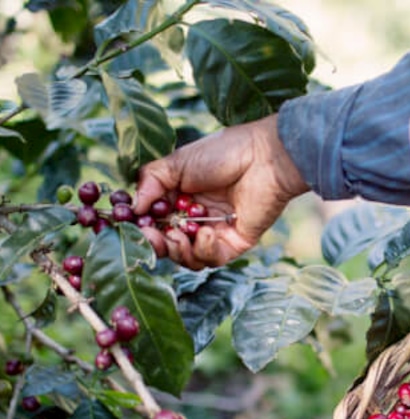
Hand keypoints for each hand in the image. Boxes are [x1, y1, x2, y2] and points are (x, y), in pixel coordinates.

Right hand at [134, 114, 308, 269]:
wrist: (262, 157)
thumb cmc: (223, 153)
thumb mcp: (176, 163)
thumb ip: (150, 183)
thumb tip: (133, 209)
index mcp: (180, 200)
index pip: (155, 223)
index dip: (142, 229)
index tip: (132, 227)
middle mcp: (196, 219)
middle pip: (169, 245)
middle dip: (158, 244)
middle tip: (153, 237)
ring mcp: (215, 234)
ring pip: (188, 258)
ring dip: (179, 250)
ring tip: (179, 235)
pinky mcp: (234, 244)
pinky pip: (212, 260)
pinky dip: (204, 249)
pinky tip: (207, 232)